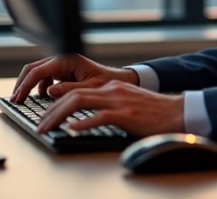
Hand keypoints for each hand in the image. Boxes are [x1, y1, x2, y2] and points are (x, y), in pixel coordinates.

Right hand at [10, 54, 137, 103]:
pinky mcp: (63, 73)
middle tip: (14, 99)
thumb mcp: (90, 88)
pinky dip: (40, 87)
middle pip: (33, 68)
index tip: (18, 98)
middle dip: (22, 83)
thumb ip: (70, 90)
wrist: (117, 82)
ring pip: (38, 73)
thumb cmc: (107, 83)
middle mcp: (63, 60)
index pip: (39, 70)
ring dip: (29, 85)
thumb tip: (49, 91)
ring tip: (23, 100)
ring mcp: (61, 66)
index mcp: (68, 59)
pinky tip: (41, 97)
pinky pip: (45, 78)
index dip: (26, 85)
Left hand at [34, 80, 184, 136]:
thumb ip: (107, 106)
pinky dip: (84, 122)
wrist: (177, 112)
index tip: (44, 117)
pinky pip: (100, 116)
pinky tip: (72, 128)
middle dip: (51, 111)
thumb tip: (83, 119)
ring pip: (80, 102)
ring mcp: (118, 101)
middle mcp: (112, 91)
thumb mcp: (127, 104)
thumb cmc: (153, 113)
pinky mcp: (126, 114)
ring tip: (46, 127)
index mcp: (110, 88)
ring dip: (58, 116)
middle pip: (73, 95)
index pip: (76, 92)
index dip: (55, 104)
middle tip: (39, 125)